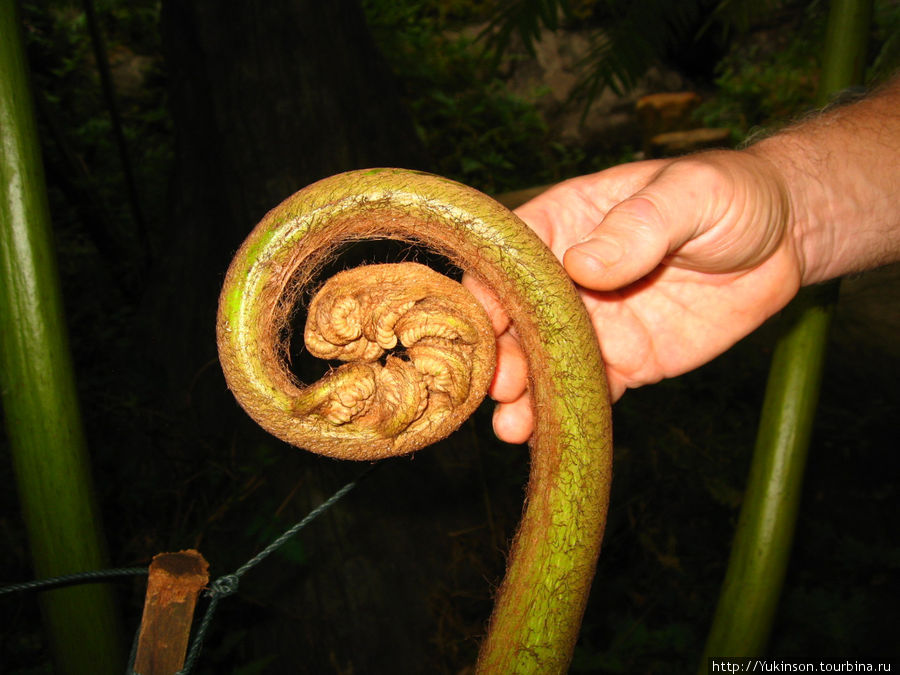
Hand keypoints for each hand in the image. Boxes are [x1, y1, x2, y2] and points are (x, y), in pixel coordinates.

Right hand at [466, 150, 804, 443]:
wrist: (785, 242)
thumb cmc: (731, 196)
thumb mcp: (692, 192)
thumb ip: (640, 224)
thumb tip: (583, 263)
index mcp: (569, 222)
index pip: (512, 253)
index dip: (491, 284)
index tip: (485, 317)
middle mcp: (568, 277)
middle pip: (517, 316)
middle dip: (502, 351)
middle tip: (498, 383)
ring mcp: (595, 322)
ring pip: (545, 360)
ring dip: (524, 393)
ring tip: (513, 424)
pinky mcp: (625, 361)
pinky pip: (588, 389)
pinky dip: (566, 411)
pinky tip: (546, 434)